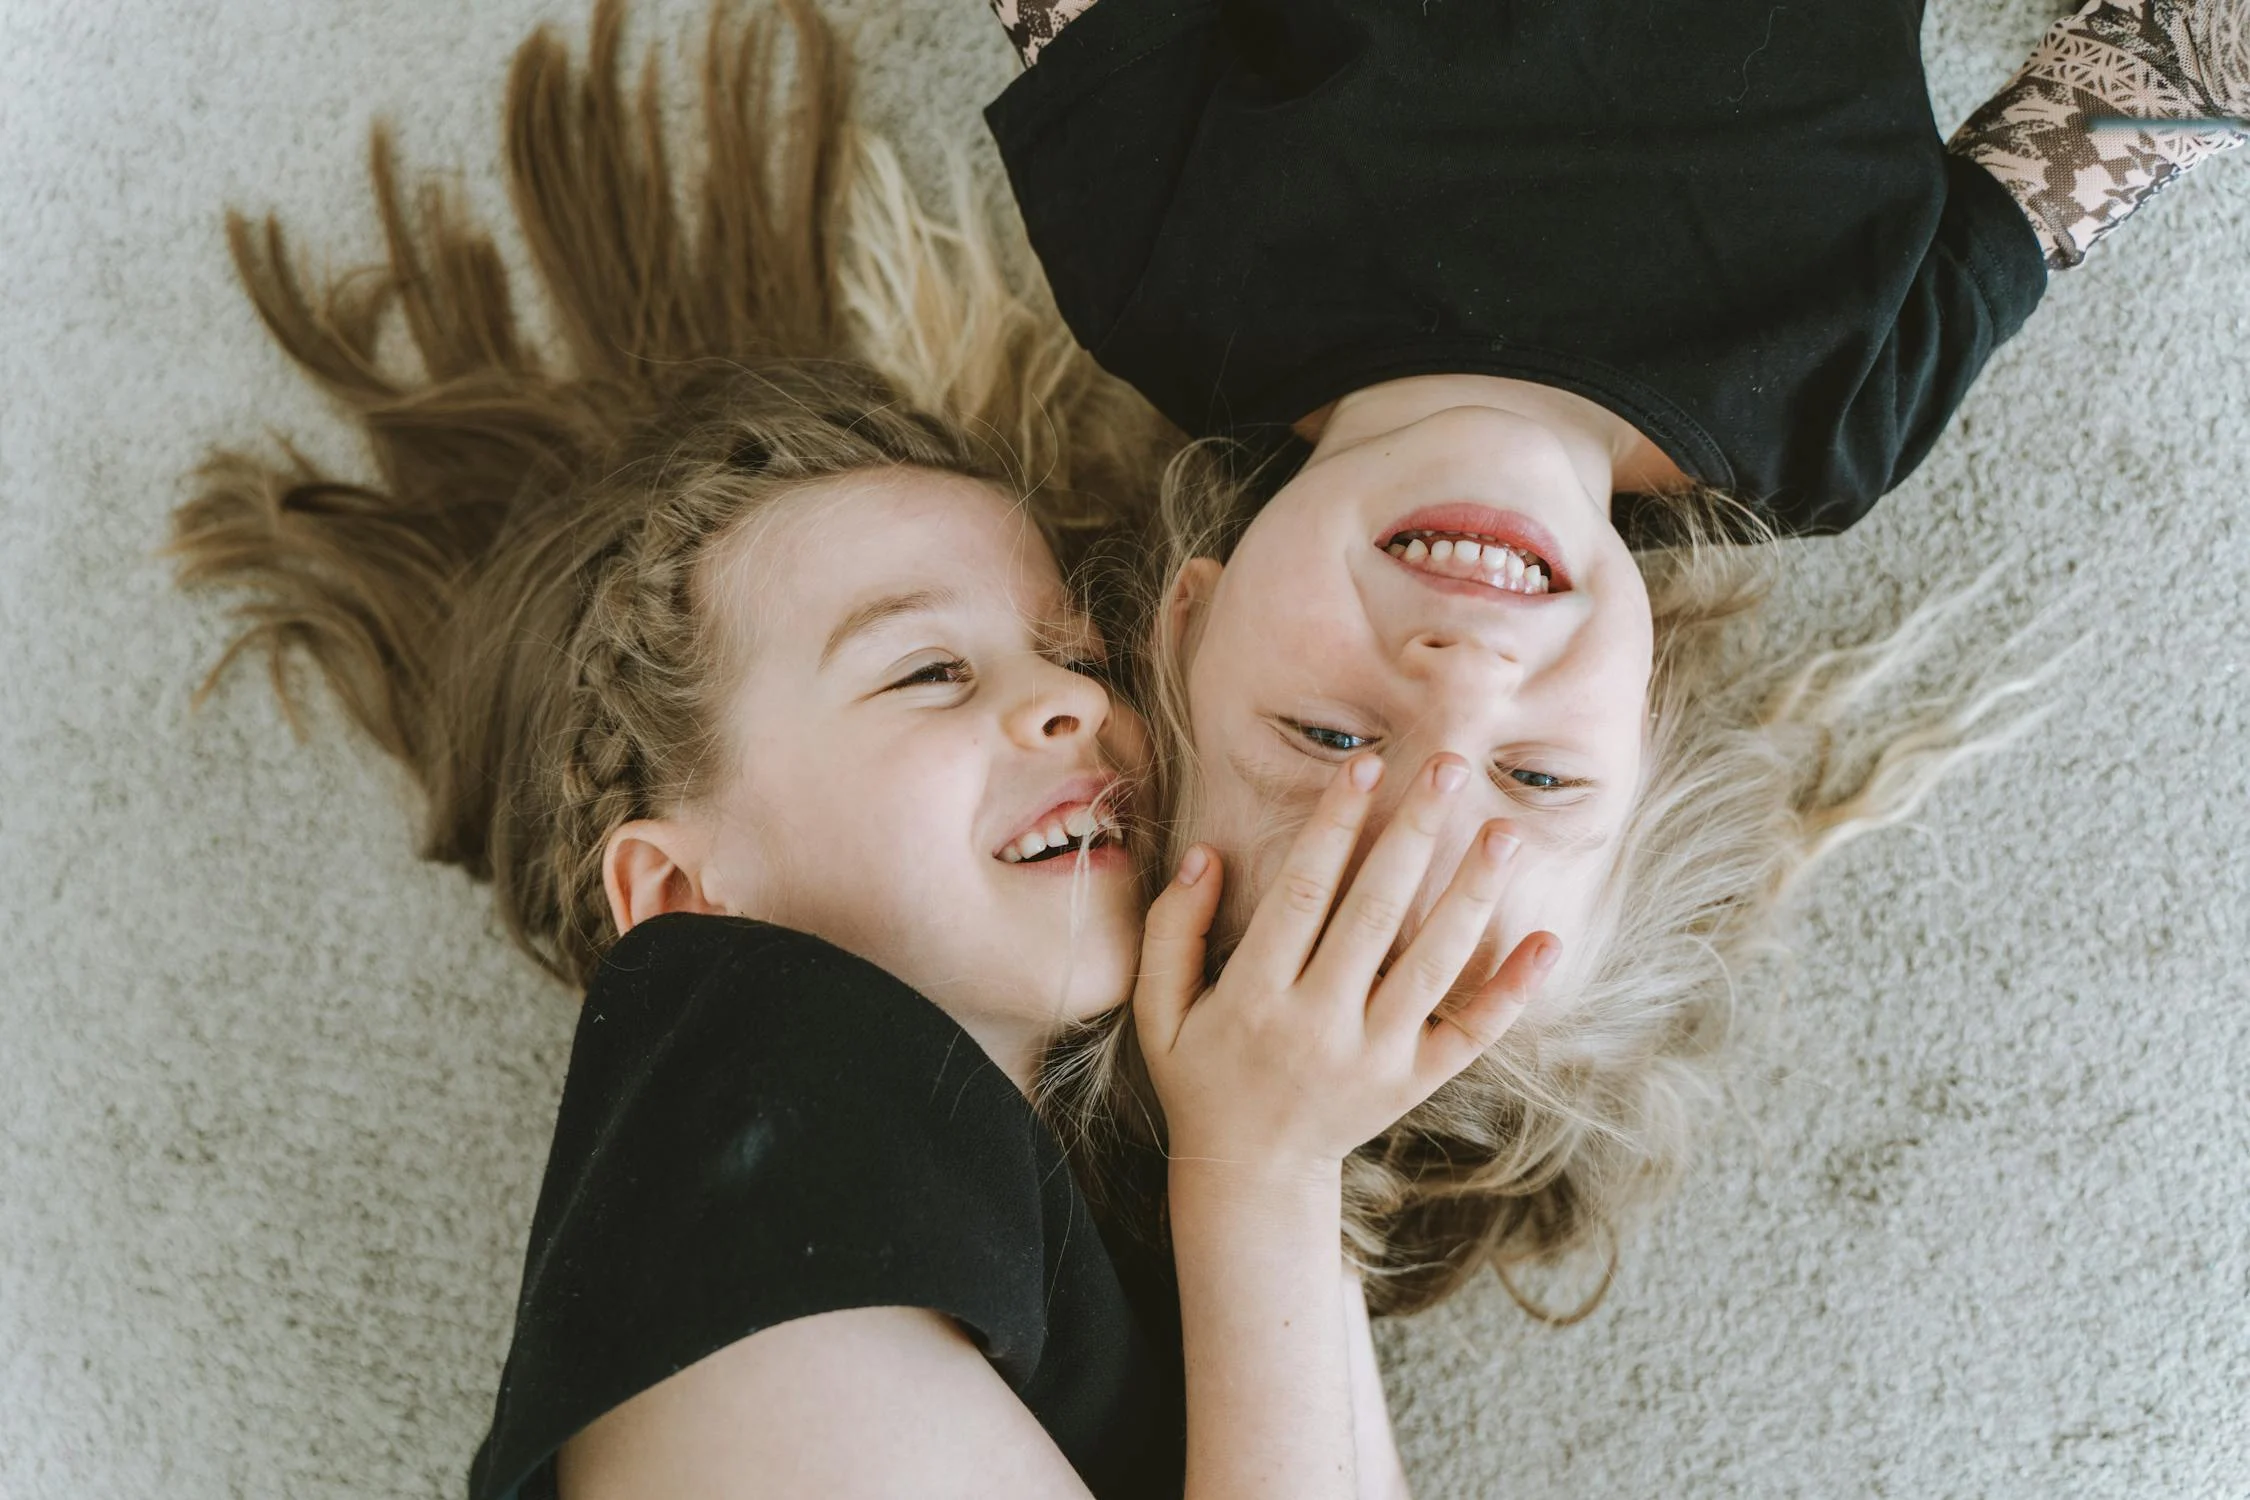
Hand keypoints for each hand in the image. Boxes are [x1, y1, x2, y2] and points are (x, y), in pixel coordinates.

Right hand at [1134, 751, 1557, 1177]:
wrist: (1251, 1176)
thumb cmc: (1202, 1076)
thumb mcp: (1159, 1009)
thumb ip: (1172, 930)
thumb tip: (1207, 854)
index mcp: (1256, 996)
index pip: (1302, 894)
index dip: (1333, 827)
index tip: (1364, 766)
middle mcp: (1320, 1024)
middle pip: (1377, 914)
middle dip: (1414, 835)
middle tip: (1450, 767)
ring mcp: (1376, 1057)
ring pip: (1433, 965)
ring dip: (1472, 895)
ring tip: (1504, 833)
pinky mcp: (1415, 1083)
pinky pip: (1473, 1034)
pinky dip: (1512, 989)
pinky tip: (1546, 940)